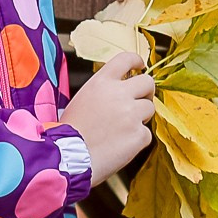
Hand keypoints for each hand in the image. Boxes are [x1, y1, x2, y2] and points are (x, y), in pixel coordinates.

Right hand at [63, 52, 156, 182]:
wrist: (68, 158)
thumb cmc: (69, 133)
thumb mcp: (81, 99)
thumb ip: (102, 91)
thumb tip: (119, 90)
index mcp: (101, 82)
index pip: (125, 59)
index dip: (136, 61)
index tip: (140, 66)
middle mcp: (119, 94)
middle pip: (147, 82)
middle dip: (146, 92)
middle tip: (140, 102)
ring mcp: (131, 114)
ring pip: (150, 108)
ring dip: (141, 117)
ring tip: (123, 129)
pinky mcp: (139, 135)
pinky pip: (146, 134)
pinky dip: (137, 141)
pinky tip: (120, 146)